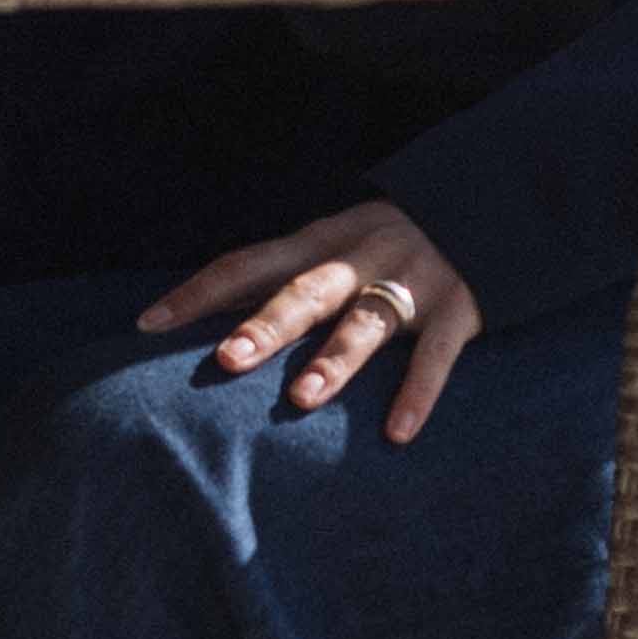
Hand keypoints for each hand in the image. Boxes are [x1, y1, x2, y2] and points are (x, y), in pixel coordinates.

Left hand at [147, 198, 484, 442]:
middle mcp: (361, 255)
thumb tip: (204, 320)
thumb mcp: (334, 244)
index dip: (199, 292)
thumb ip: (282, 277)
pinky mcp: (460, 307)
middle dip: (265, 326)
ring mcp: (412, 280)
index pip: (247, 263)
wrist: (488, 205)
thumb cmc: (388, 245)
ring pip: (366, 322)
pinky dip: (418, 393)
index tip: (148, 323)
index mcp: (320, 239)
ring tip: (303, 399)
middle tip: (227, 361)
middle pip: (305, 291)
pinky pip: (437, 356)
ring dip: (334, 360)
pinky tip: (397, 433)